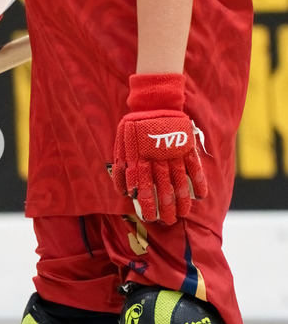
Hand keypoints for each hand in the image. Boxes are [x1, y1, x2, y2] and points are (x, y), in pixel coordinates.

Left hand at [111, 73, 206, 224]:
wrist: (154, 101)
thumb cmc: (135, 126)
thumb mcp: (122, 144)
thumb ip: (122, 167)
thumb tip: (123, 191)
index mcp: (139, 156)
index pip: (143, 184)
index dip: (147, 202)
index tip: (150, 217)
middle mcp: (156, 156)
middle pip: (162, 186)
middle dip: (164, 206)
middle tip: (167, 221)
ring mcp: (173, 152)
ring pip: (179, 180)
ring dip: (181, 199)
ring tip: (182, 215)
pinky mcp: (186, 146)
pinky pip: (194, 167)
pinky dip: (198, 182)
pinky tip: (200, 197)